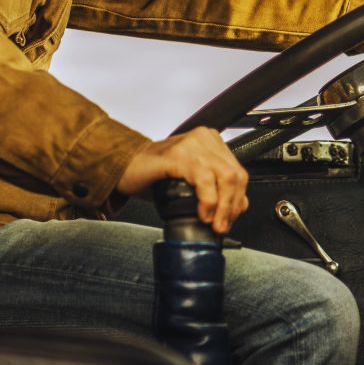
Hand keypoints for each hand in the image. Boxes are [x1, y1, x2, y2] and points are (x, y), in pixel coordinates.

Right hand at [115, 127, 248, 233]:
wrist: (125, 168)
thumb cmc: (155, 174)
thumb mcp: (190, 179)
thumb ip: (214, 186)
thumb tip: (238, 206)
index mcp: (210, 141)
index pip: (238, 171)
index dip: (238, 199)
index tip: (229, 219)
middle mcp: (204, 138)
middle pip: (235, 174)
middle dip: (233, 205)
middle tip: (222, 225)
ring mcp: (191, 144)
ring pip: (225, 176)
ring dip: (223, 206)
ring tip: (213, 222)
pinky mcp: (178, 155)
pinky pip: (204, 179)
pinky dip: (208, 199)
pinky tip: (203, 213)